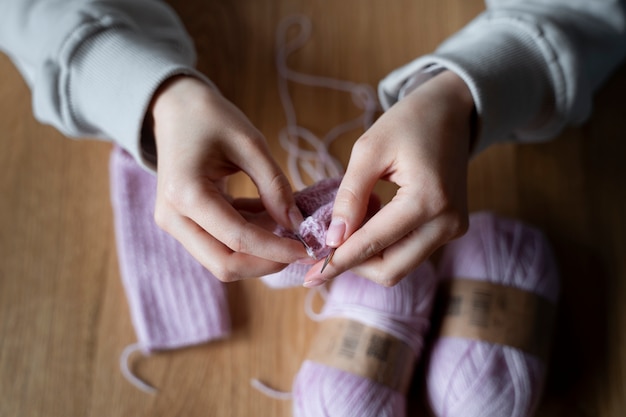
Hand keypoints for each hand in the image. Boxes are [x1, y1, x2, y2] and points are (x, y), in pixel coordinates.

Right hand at [149, 76, 307, 280]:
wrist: (175, 109)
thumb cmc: (211, 118)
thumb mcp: (250, 144)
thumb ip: (274, 186)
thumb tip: (296, 225)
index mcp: (186, 193)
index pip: (237, 239)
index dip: (276, 249)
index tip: (308, 248)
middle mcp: (173, 217)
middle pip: (224, 264)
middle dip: (266, 262)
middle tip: (300, 249)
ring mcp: (175, 223)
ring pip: (222, 260)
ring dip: (259, 252)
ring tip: (288, 228)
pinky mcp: (184, 224)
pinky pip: (219, 244)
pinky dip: (249, 239)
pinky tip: (270, 219)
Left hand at [304, 71, 473, 286]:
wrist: (450, 111)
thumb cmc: (408, 122)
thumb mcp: (369, 150)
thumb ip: (350, 197)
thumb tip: (333, 240)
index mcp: (428, 199)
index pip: (374, 244)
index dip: (338, 261)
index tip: (309, 274)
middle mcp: (447, 223)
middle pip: (390, 270)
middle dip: (353, 265)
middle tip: (324, 251)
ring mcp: (452, 228)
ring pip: (400, 266)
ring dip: (368, 255)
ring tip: (349, 224)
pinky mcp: (450, 229)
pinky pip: (409, 251)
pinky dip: (383, 245)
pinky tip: (369, 219)